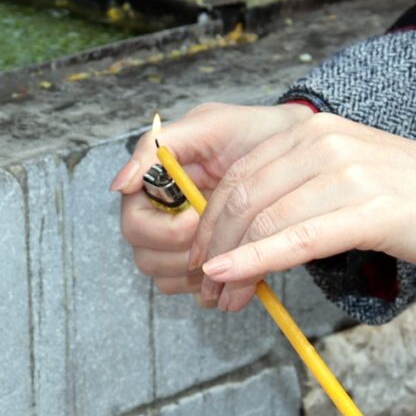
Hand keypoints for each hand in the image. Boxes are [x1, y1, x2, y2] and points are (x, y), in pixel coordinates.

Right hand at [111, 102, 313, 300]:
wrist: (297, 150)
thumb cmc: (251, 133)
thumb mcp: (207, 124)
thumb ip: (156, 147)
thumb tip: (118, 185)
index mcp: (154, 189)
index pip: (134, 224)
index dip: (161, 230)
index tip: (196, 217)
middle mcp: (161, 219)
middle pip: (145, 258)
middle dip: (184, 253)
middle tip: (222, 236)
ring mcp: (181, 245)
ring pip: (166, 279)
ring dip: (199, 272)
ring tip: (233, 246)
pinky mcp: (205, 264)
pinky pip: (193, 290)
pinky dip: (213, 284)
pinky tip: (237, 262)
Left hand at [192, 113, 415, 310]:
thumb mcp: (345, 178)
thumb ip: (295, 191)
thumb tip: (244, 231)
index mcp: (312, 130)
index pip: (238, 174)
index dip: (209, 220)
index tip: (199, 255)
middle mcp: (324, 142)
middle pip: (242, 197)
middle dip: (212, 245)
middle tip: (204, 285)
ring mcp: (347, 172)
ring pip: (263, 220)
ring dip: (231, 263)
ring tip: (220, 296)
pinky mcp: (370, 209)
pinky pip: (296, 239)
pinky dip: (254, 260)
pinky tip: (231, 276)